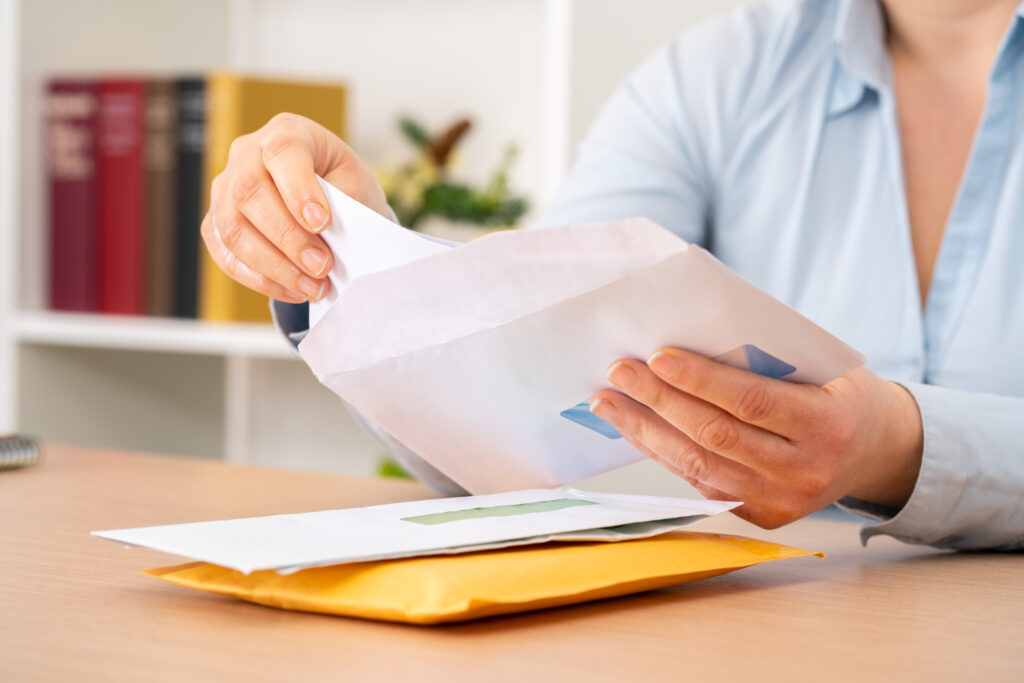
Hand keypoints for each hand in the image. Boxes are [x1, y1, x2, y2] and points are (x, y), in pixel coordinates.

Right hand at [201, 113, 390, 302]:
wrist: (329, 199)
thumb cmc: (344, 187)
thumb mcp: (354, 184)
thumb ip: (342, 204)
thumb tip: (329, 242)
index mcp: (288, 132)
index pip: (284, 152)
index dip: (299, 189)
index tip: (322, 222)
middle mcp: (247, 154)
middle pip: (249, 193)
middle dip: (289, 238)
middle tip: (322, 267)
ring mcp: (224, 188)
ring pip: (233, 230)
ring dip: (275, 267)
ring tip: (313, 287)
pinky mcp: (216, 223)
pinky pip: (226, 255)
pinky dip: (261, 279)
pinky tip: (293, 290)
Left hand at [589, 348, 923, 527]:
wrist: (878, 451)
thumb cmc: (840, 393)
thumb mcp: (822, 368)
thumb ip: (766, 360)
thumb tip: (684, 340)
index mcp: (828, 425)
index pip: (753, 401)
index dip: (701, 380)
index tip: (657, 355)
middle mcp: (805, 472)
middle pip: (716, 435)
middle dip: (659, 400)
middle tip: (618, 370)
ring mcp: (782, 502)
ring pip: (698, 466)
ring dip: (646, 430)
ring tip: (608, 401)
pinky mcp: (762, 517)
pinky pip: (700, 483)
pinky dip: (663, 452)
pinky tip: (635, 427)